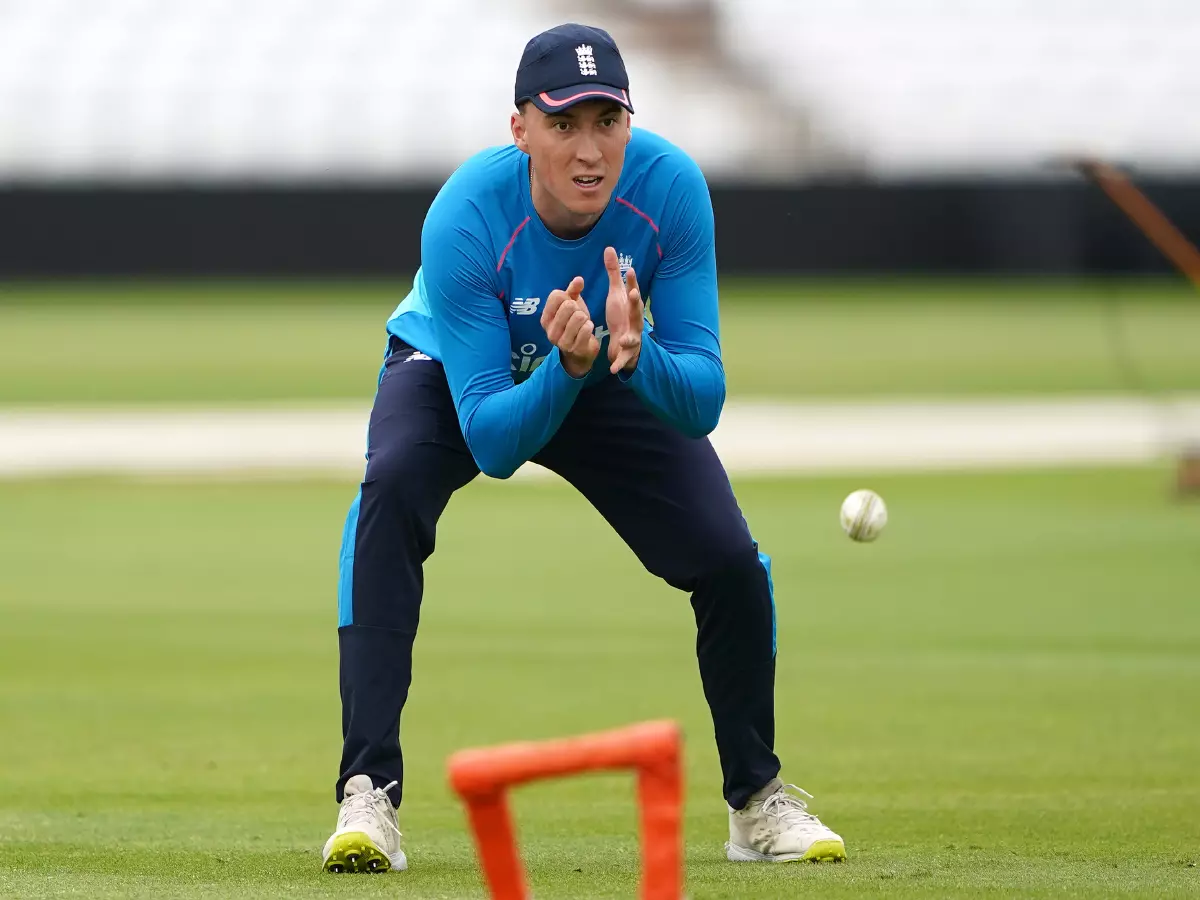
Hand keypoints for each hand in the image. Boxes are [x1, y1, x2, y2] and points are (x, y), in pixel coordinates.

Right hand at [540, 275, 598, 377]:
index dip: (567, 296)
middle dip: (578, 308)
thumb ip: (573, 291)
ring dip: (585, 319)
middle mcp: (550, 331)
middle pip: (568, 305)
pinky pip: (586, 329)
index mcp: (546, 318)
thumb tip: (579, 279)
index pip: (556, 295)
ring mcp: (561, 342)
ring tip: (583, 324)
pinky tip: (587, 331)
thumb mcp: (572, 306)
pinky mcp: (574, 349)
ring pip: (578, 317)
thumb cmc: (574, 325)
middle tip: (578, 316)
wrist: (580, 352)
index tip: (569, 304)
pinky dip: (590, 327)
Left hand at [604, 246, 642, 373]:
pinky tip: (613, 369)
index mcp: (631, 307)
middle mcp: (635, 321)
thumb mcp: (616, 294)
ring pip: (633, 337)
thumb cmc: (622, 315)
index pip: (632, 292)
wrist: (626, 344)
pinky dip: (619, 364)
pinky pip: (623, 359)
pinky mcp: (627, 353)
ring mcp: (633, 337)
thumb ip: (614, 273)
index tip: (630, 270)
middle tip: (633, 294)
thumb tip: (609, 248)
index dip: (632, 282)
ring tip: (625, 339)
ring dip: (630, 338)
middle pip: (637, 311)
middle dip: (636, 303)